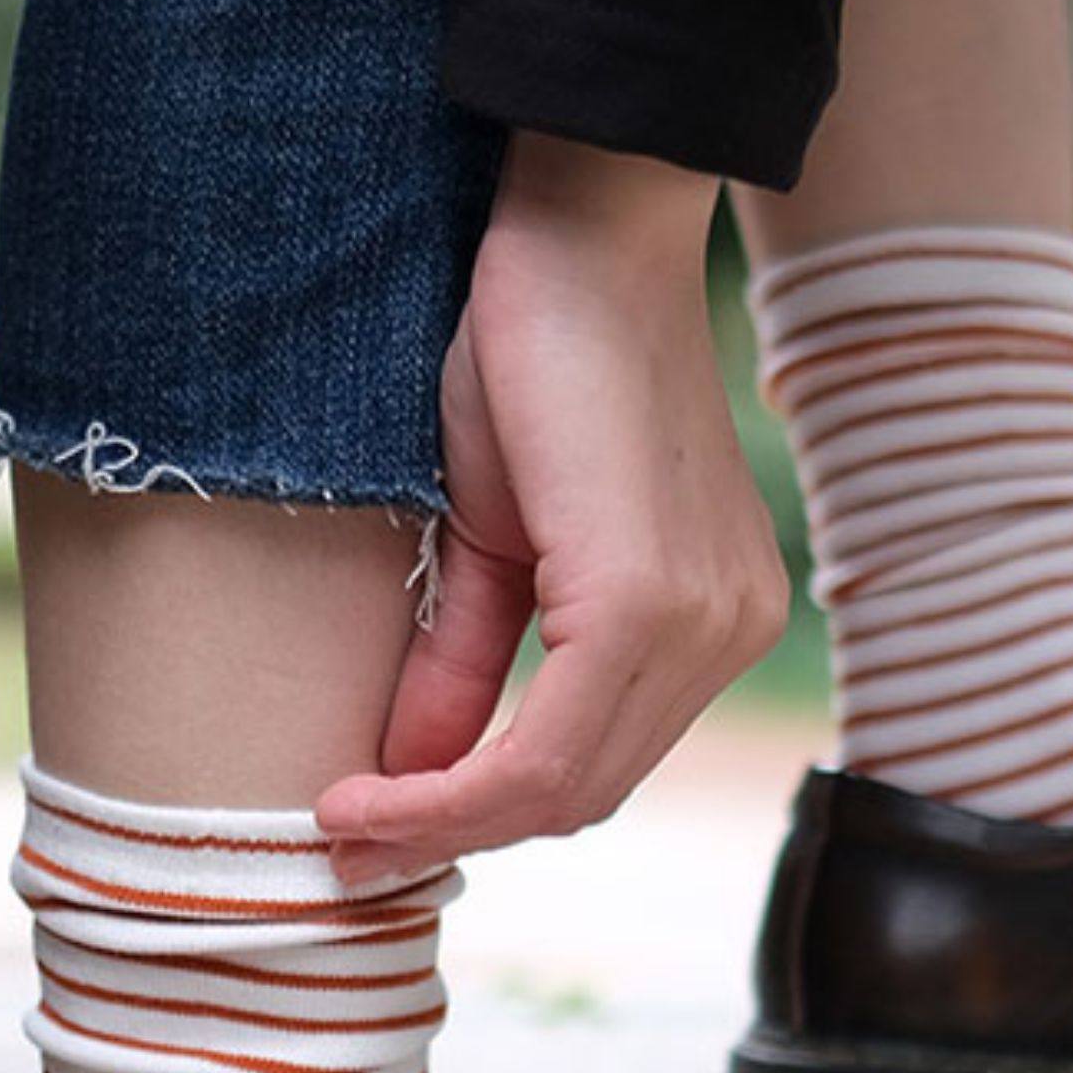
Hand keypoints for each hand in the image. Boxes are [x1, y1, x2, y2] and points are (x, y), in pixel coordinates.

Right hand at [315, 130, 788, 877]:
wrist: (581, 233)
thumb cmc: (536, 353)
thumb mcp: (490, 531)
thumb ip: (466, 659)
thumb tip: (405, 780)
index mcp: (710, 612)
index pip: (595, 762)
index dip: (476, 813)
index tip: (363, 824)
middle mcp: (730, 627)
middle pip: (586, 790)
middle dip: (458, 830)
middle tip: (342, 839)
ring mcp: (710, 617)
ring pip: (570, 783)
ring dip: (448, 817)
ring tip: (346, 814)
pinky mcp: (655, 597)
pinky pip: (556, 743)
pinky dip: (460, 784)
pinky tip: (378, 782)